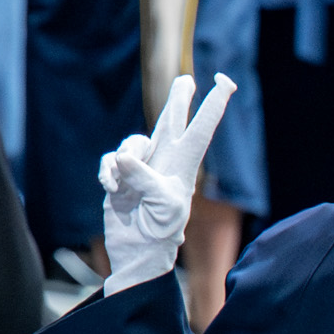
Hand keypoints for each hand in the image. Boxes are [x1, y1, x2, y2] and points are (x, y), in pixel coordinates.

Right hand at [100, 73, 236, 295]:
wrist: (138, 253)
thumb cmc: (161, 231)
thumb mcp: (162, 203)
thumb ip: (145, 176)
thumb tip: (123, 158)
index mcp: (185, 164)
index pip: (202, 127)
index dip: (214, 103)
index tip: (225, 80)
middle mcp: (166, 160)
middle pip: (172, 120)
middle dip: (178, 99)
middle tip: (186, 80)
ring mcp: (142, 167)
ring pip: (133, 141)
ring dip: (124, 156)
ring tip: (121, 182)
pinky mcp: (121, 176)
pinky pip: (110, 160)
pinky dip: (107, 172)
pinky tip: (110, 188)